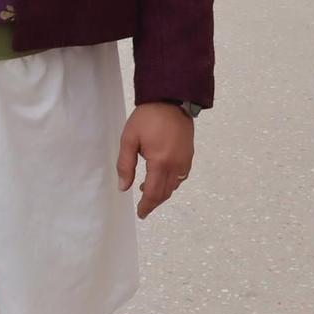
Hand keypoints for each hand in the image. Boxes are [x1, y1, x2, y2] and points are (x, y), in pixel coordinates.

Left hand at [115, 102, 194, 219]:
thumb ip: (125, 165)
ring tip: (148, 191)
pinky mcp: (189, 155)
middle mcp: (175, 165)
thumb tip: (124, 187)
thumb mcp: (129, 139)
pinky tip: (162, 178)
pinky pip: (181, 176)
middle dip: (153, 202)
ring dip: (162, 193)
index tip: (141, 213)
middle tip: (143, 208)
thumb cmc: (147, 117)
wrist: (171, 99)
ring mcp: (185, 161)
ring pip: (174, 186)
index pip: (152, 193)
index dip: (146, 206)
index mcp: (159, 162)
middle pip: (165, 193)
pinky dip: (172, 183)